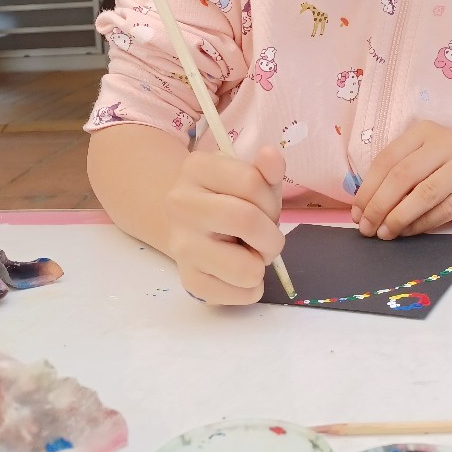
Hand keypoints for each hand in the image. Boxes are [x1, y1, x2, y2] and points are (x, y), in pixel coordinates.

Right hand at [166, 145, 284, 304]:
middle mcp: (180, 204)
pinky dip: (250, 289)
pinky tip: (240, 274)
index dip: (270, 200)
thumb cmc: (230, 197)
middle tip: (267, 240)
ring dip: (261, 265)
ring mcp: (180, 244)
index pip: (251, 182)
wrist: (190, 224)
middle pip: (247, 221)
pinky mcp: (187, 279)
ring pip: (244, 267)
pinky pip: (236, 295)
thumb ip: (266, 170)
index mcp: (196, 168)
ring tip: (250, 255)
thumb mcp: (249, 176)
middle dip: (272, 236)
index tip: (266, 209)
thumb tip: (271, 156)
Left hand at [352, 120, 451, 238]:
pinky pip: (447, 208)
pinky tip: (409, 233)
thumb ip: (396, 177)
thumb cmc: (449, 174)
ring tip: (385, 234)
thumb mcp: (423, 164)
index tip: (357, 213)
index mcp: (425, 131)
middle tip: (367, 229)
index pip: (388, 158)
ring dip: (399, 217)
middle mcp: (447, 141)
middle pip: (404, 175)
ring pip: (425, 193)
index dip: (368, 188)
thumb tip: (363, 208)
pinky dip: (423, 223)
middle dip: (380, 205)